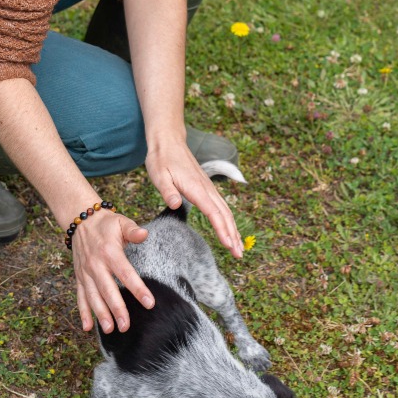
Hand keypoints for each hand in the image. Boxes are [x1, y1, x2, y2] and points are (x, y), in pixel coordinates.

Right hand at [72, 209, 153, 332]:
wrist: (81, 220)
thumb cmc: (106, 224)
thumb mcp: (121, 222)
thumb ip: (133, 230)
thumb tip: (144, 234)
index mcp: (109, 252)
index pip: (126, 273)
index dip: (138, 289)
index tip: (150, 303)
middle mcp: (96, 265)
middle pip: (107, 290)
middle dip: (117, 309)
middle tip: (126, 326)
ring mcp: (86, 272)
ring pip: (93, 296)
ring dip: (100, 314)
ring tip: (110, 330)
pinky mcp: (79, 277)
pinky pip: (80, 296)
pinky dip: (83, 312)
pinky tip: (87, 327)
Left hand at [145, 141, 243, 257]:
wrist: (168, 141)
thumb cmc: (161, 159)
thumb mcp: (158, 175)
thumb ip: (167, 190)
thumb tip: (175, 204)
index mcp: (196, 188)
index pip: (213, 213)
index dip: (222, 230)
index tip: (229, 245)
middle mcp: (206, 189)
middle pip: (225, 215)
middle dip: (233, 235)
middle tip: (239, 255)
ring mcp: (208, 188)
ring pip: (226, 211)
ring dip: (233, 229)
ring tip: (239, 248)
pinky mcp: (206, 187)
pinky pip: (221, 206)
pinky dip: (228, 220)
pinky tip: (230, 229)